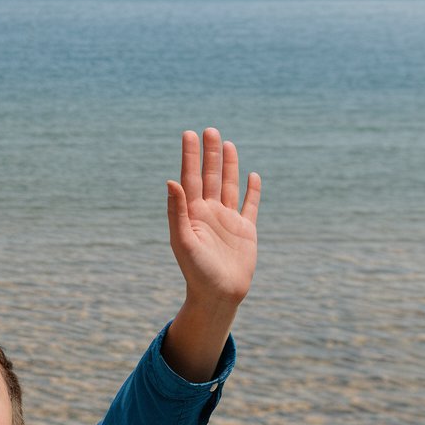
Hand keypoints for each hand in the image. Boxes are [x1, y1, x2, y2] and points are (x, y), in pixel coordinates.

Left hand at [166, 128, 260, 306]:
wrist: (218, 295)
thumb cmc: (196, 271)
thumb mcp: (183, 240)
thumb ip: (177, 210)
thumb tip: (171, 181)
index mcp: (192, 213)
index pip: (190, 177)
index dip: (190, 156)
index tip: (189, 134)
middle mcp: (209, 212)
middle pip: (210, 176)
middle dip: (210, 154)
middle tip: (210, 130)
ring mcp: (228, 220)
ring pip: (229, 186)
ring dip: (229, 165)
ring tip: (227, 144)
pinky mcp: (245, 230)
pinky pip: (249, 206)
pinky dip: (253, 190)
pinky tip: (253, 175)